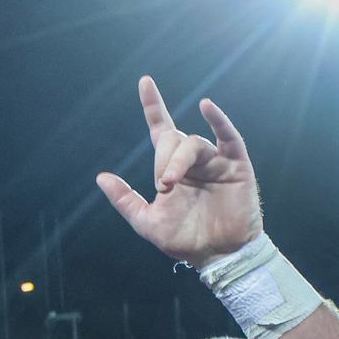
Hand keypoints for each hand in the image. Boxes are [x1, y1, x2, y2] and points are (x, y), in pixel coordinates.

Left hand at [96, 77, 261, 267]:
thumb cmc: (184, 240)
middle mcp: (193, 162)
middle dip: (163, 160)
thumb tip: (101, 177)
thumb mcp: (146, 222)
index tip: (145, 82)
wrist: (216, 256)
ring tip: (170, 183)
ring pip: (193, 144)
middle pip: (173, 140)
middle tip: (163, 187)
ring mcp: (215, 163)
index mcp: (171, 169)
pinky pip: (229, 137)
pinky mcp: (237, 167)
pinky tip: (207, 107)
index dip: (153, 106)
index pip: (161, 130)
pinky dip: (219, 120)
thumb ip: (124, 200)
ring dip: (178, 160)